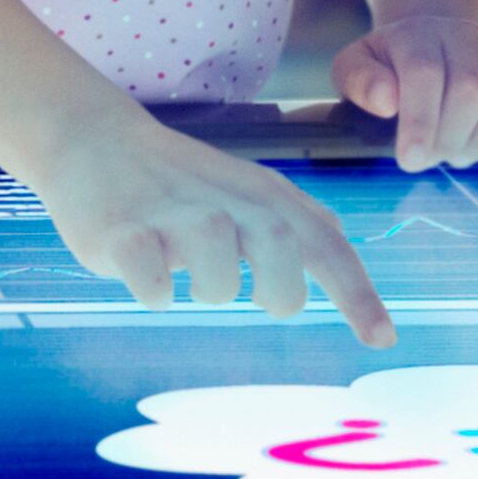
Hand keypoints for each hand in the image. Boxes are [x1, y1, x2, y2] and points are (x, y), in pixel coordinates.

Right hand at [30, 107, 393, 344]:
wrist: (94, 139)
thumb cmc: (181, 182)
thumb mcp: (249, 193)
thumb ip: (298, 231)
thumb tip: (347, 281)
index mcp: (265, 195)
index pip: (326, 245)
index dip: (358, 295)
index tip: (382, 339)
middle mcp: (227, 201)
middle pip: (282, 250)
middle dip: (279, 291)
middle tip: (256, 297)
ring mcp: (173, 216)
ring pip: (218, 275)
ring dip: (209, 289)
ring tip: (185, 271)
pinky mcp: (123, 234)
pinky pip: (152, 285)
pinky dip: (152, 292)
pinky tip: (142, 273)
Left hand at [334, 14, 477, 169]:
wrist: (431, 37)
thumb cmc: (390, 65)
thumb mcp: (356, 66)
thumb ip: (359, 80)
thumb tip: (385, 100)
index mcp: (417, 36)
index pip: (425, 75)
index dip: (421, 121)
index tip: (410, 161)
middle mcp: (465, 37)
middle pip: (472, 88)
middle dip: (452, 138)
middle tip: (435, 158)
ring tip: (463, 154)